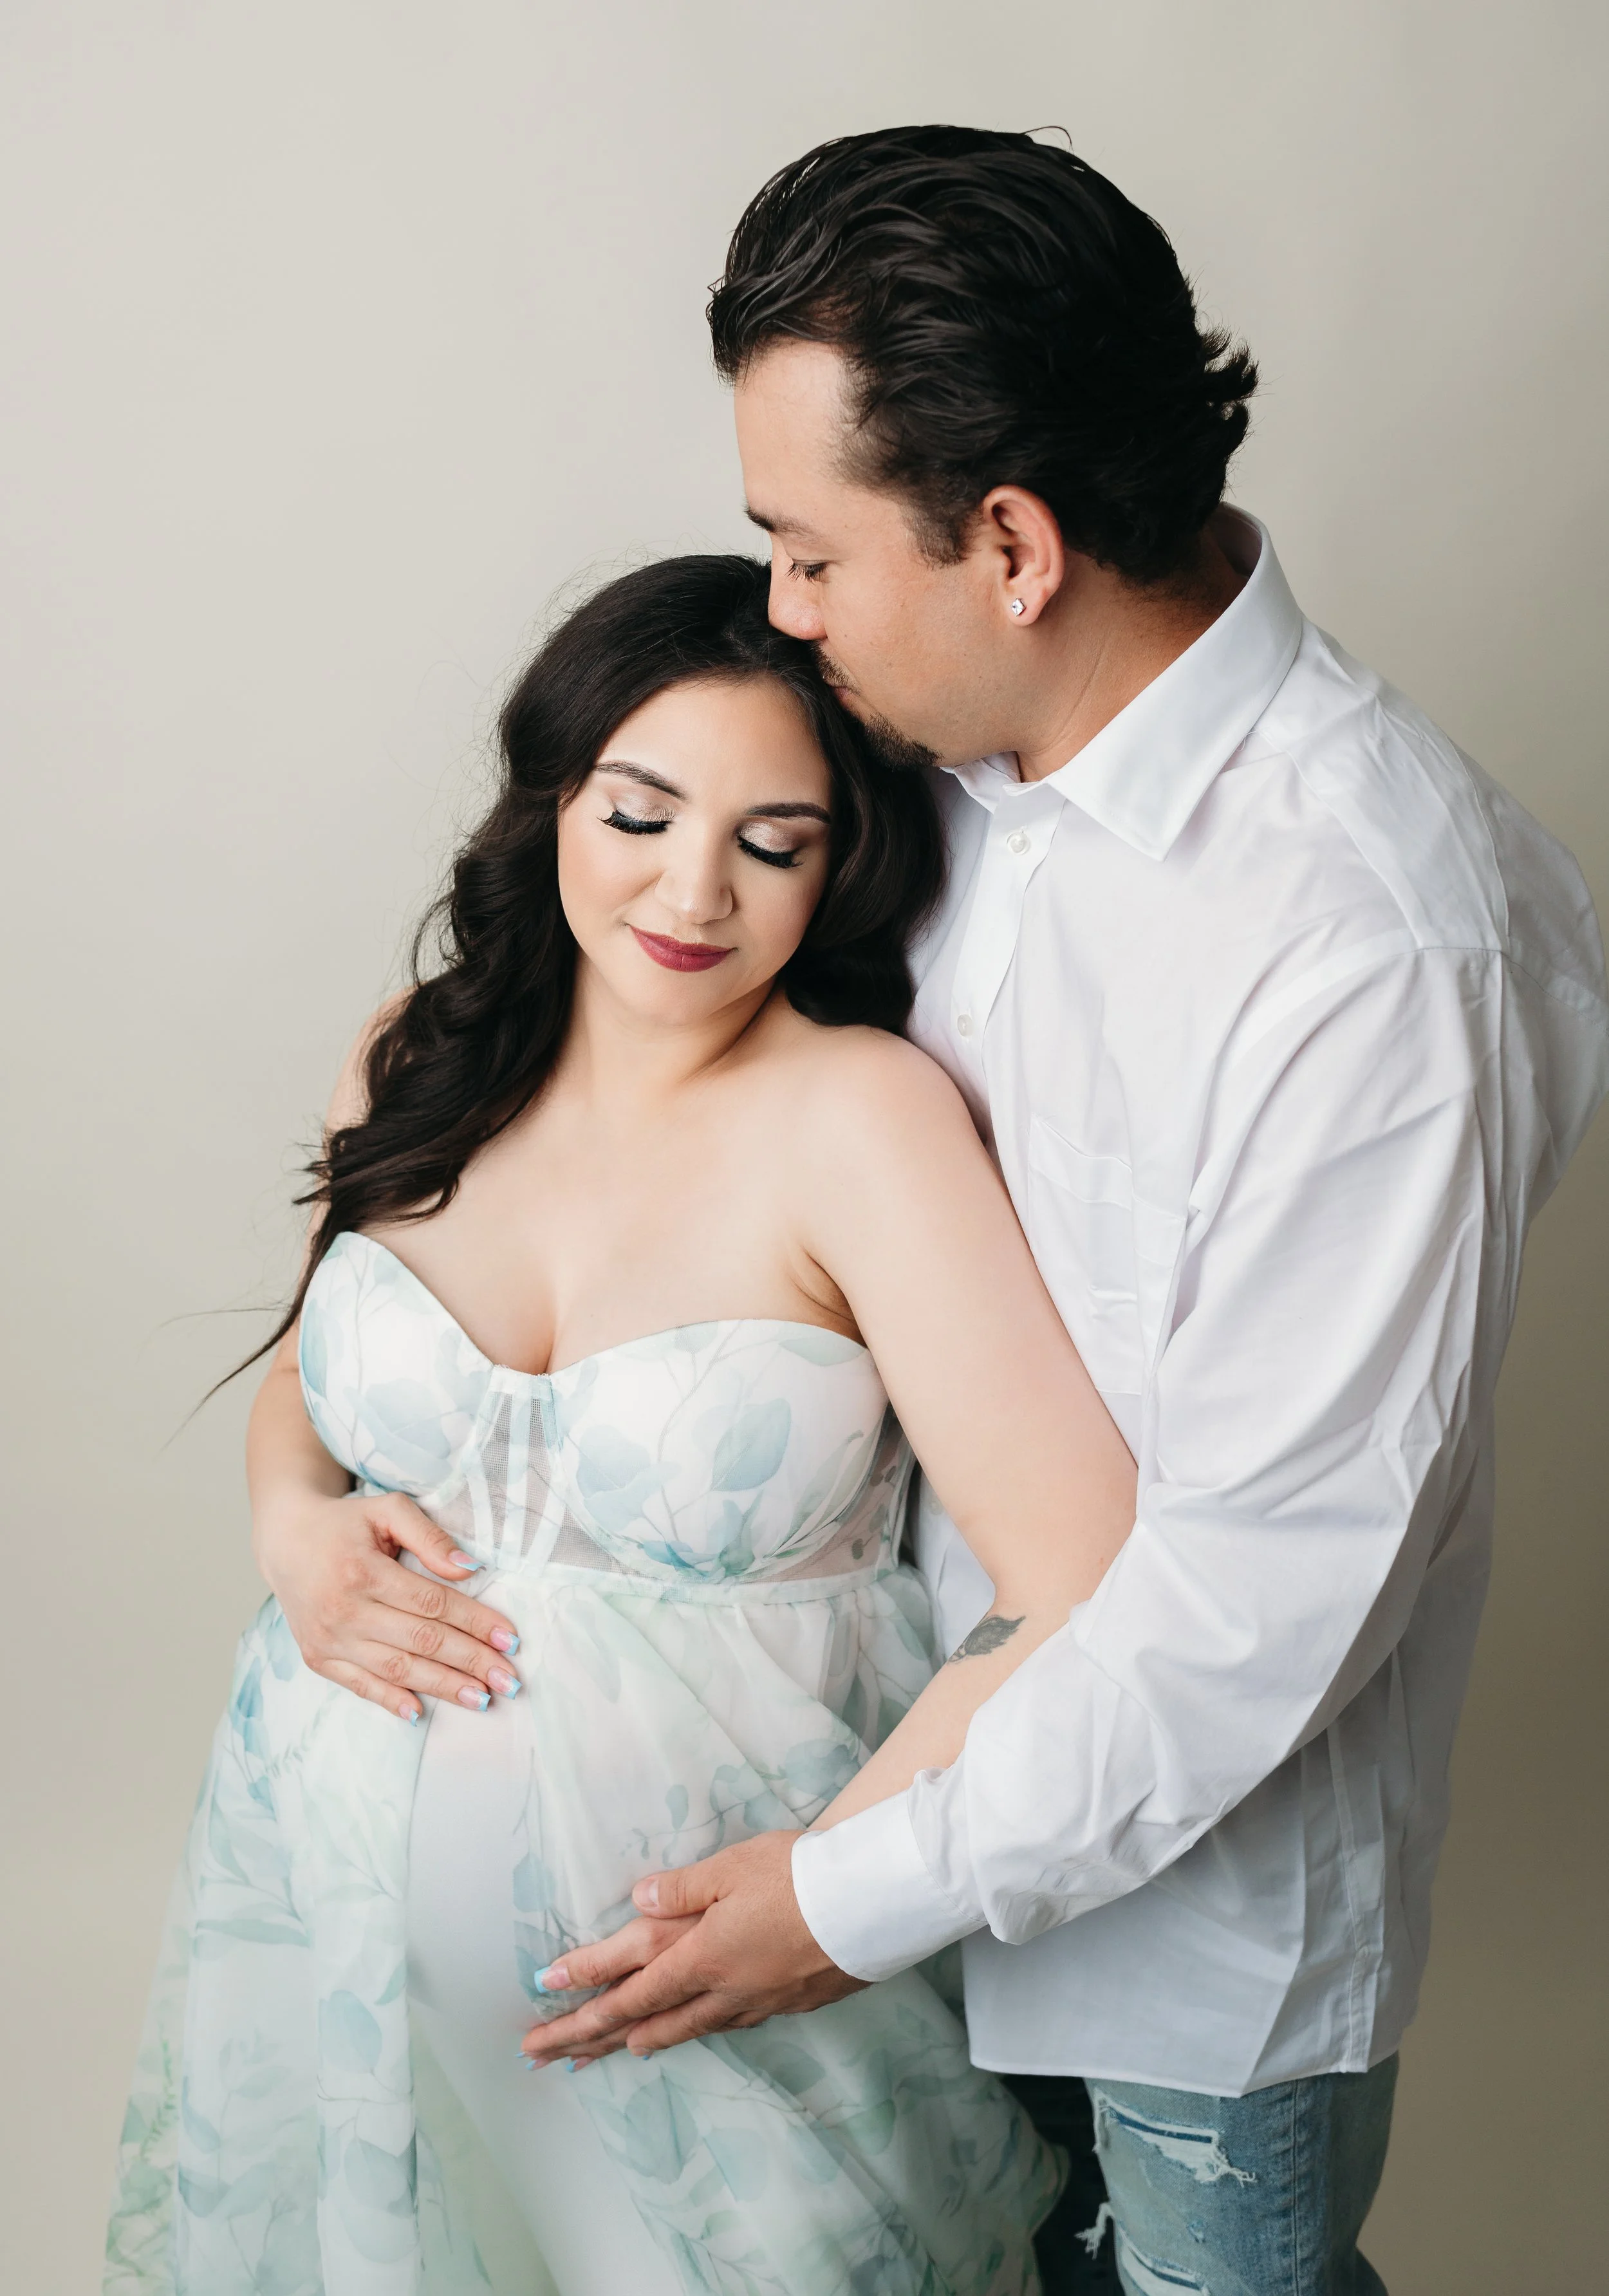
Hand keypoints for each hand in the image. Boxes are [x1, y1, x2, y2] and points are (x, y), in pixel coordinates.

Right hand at [255, 1487, 520, 1721]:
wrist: (285, 1541)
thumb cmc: (344, 1524)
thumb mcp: (387, 1510)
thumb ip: (429, 1536)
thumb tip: (470, 1570)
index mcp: (363, 1570)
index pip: (432, 1603)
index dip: (475, 1622)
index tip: (510, 1638)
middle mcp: (343, 1609)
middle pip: (421, 1641)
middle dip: (470, 1662)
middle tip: (509, 1679)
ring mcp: (328, 1638)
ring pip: (396, 1669)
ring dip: (442, 1687)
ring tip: (481, 1699)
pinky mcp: (317, 1657)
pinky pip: (360, 1685)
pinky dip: (391, 1700)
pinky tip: (421, 1712)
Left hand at [519, 1830, 864, 2065]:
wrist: (870, 1905)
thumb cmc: (801, 1875)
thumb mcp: (734, 1866)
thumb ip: (682, 1887)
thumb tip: (639, 1897)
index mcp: (699, 1952)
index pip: (628, 1979)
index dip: (583, 1988)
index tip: (543, 1996)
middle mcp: (719, 1987)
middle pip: (643, 2020)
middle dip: (588, 2037)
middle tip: (543, 2055)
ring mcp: (752, 2002)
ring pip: (683, 2030)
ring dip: (638, 2041)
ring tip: (608, 2053)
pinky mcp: (784, 2004)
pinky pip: (725, 2024)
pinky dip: (693, 2031)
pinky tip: (690, 2030)